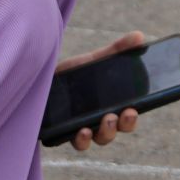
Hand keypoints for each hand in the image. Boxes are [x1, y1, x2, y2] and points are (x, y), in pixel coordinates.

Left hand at [55, 30, 145, 151]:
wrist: (40, 78)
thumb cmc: (72, 73)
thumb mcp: (94, 59)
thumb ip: (117, 50)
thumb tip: (139, 36)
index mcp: (109, 107)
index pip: (127, 117)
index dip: (133, 118)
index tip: (135, 109)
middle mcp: (97, 122)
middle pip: (115, 130)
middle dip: (123, 125)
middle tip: (124, 114)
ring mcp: (81, 129)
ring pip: (98, 139)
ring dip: (107, 133)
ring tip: (107, 120)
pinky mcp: (63, 132)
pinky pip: (76, 142)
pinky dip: (83, 140)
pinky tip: (82, 130)